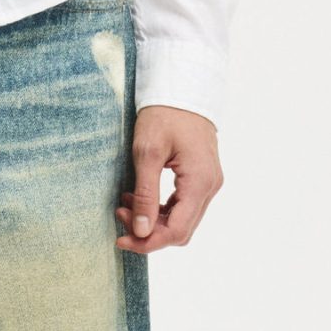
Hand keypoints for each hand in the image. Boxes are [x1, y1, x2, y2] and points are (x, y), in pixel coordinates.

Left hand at [115, 105, 222, 251]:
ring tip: (125, 203)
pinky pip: (183, 205)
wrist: (181, 89)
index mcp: (200, 182)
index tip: (122, 239)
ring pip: (182, 219)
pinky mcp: (201, 177)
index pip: (177, 231)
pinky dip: (160, 208)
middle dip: (148, 231)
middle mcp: (210, 186)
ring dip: (153, 219)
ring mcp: (208, 182)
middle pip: (181, 229)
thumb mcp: (147, 153)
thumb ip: (145, 194)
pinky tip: (137, 196)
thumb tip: (141, 231)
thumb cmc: (164, 115)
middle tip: (120, 215)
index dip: (149, 241)